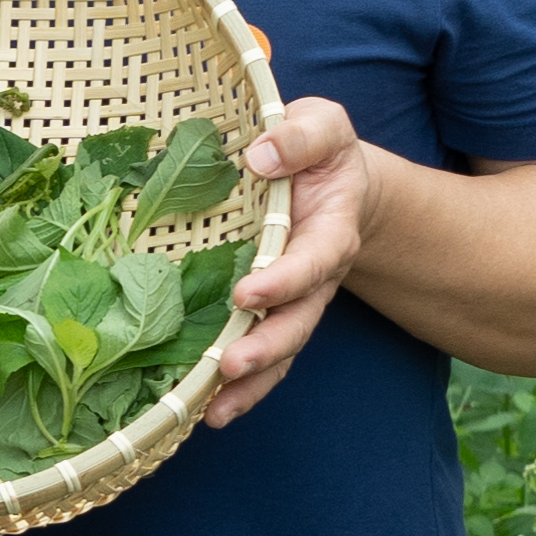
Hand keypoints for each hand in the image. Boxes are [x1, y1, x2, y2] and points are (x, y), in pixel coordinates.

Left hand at [202, 96, 368, 424]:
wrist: (330, 181)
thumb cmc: (317, 150)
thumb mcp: (320, 124)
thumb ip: (300, 136)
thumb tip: (260, 155)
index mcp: (330, 230)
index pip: (313, 261)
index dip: (285, 280)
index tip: (247, 295)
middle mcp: (315, 276)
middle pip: (299, 322)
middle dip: (266, 348)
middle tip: (231, 366)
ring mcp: (292, 301)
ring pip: (279, 351)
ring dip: (250, 382)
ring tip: (214, 411)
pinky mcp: (266, 313)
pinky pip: (258, 356)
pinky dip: (237, 387)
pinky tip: (205, 410)